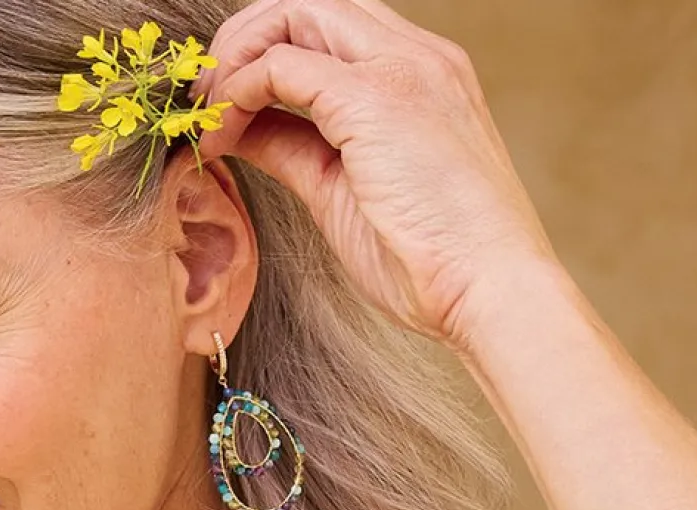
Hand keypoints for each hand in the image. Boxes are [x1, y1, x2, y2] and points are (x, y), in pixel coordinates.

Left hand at [193, 0, 562, 349]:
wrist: (492, 293)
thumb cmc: (434, 265)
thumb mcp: (348, 194)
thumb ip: (299, 150)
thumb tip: (246, 132)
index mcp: (420, 75)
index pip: (329, 31)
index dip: (266, 57)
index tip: (227, 109)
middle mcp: (414, 56)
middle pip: (307, 6)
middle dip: (242, 42)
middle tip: (204, 101)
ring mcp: (398, 69)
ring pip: (294, 14)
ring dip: (236, 57)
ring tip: (206, 114)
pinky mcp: (374, 98)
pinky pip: (283, 65)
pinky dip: (240, 91)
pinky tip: (223, 133)